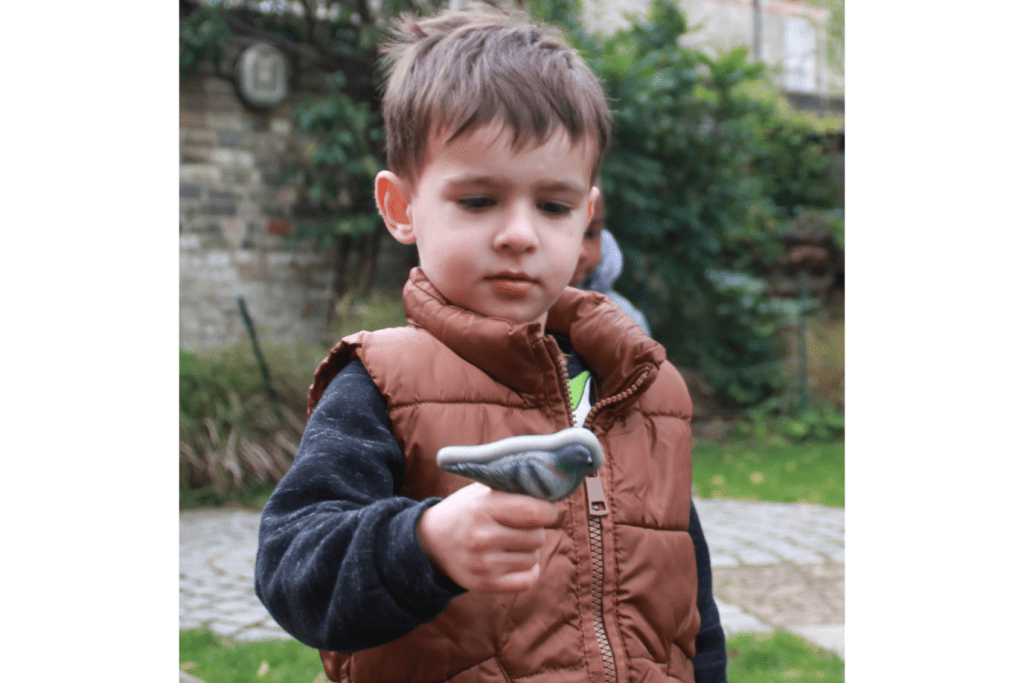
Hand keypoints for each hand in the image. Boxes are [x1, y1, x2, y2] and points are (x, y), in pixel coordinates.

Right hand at [416, 482, 559, 592]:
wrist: (430, 543)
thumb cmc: (466, 511)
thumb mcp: (481, 492)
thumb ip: (511, 487)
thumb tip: (551, 487)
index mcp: (482, 507)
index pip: (534, 511)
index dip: (548, 510)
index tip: (546, 510)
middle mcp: (481, 536)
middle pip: (538, 536)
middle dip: (536, 530)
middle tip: (521, 526)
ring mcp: (482, 563)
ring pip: (533, 558)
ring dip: (530, 550)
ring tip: (512, 542)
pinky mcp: (484, 584)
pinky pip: (527, 580)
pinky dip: (529, 571)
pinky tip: (517, 560)